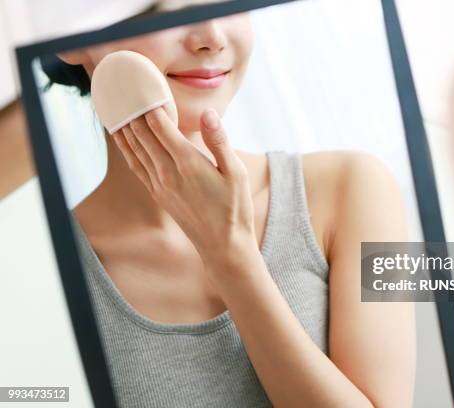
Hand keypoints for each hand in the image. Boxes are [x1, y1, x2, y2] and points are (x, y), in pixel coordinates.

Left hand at [112, 107, 257, 271]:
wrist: (223, 245)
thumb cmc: (234, 208)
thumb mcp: (237, 173)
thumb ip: (219, 141)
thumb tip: (208, 113)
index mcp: (188, 162)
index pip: (160, 126)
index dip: (151, 105)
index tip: (145, 87)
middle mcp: (168, 172)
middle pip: (143, 134)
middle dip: (134, 112)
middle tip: (127, 92)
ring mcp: (160, 184)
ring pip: (135, 149)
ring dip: (125, 127)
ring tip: (117, 109)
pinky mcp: (158, 194)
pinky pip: (136, 166)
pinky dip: (127, 149)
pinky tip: (123, 139)